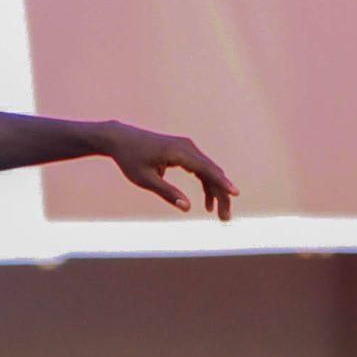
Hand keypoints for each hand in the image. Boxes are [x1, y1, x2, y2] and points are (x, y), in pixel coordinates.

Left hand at [103, 124, 236, 220]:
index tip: (235, 194)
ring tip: (218, 214)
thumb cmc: (130, 159)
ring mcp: (187, 148)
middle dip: (221, 195)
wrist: (120, 138)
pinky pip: (201, 168)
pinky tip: (207, 202)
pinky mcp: (184, 151)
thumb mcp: (145, 180)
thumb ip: (167, 193)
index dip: (222, 183)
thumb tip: (187, 207)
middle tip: (225, 218)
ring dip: (215, 191)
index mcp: (178, 153)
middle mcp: (187, 147)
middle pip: (212, 172)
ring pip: (209, 171)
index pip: (206, 169)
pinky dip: (206, 184)